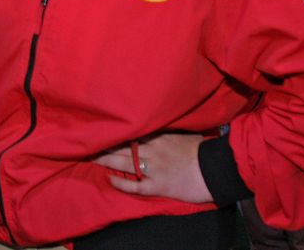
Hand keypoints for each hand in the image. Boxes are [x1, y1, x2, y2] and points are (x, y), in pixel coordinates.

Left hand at [93, 133, 212, 202]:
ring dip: (106, 160)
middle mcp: (152, 151)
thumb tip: (158, 117)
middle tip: (87, 140)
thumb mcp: (185, 132)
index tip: (101, 125)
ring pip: (124, 163)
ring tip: (91, 157)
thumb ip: (168, 128)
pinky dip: (122, 183)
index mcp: (159, 136)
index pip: (132, 131)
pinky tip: (110, 179)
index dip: (116, 129)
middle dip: (104, 144)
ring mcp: (154, 169)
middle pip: (123, 146)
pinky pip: (135, 186)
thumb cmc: (202, 150)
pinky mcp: (158, 186)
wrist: (216, 170)